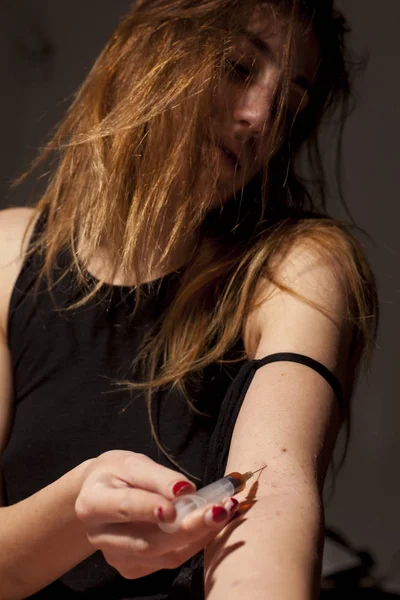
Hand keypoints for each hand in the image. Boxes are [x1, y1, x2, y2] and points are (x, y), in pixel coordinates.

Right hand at [75, 450, 238, 578]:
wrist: (100, 493)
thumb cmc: (118, 473)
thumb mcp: (133, 463)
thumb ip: (158, 477)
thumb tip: (185, 491)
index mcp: (92, 503)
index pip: (124, 507)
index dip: (150, 508)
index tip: (177, 505)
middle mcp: (99, 536)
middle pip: (147, 541)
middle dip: (188, 527)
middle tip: (219, 510)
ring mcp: (114, 556)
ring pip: (162, 556)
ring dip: (198, 536)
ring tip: (224, 513)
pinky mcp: (130, 568)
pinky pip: (167, 561)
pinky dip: (192, 544)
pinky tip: (210, 526)